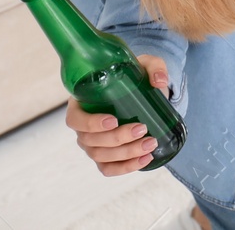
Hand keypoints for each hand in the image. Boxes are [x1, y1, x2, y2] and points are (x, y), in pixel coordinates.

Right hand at [66, 54, 169, 174]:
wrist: (144, 92)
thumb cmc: (136, 76)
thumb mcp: (146, 65)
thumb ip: (154, 67)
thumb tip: (159, 82)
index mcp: (82, 102)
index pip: (75, 119)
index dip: (90, 124)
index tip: (113, 121)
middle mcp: (83, 127)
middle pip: (90, 140)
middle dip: (117, 138)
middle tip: (142, 128)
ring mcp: (92, 144)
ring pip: (101, 156)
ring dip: (126, 153)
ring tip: (150, 144)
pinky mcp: (105, 156)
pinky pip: (108, 169)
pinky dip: (126, 167)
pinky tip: (145, 159)